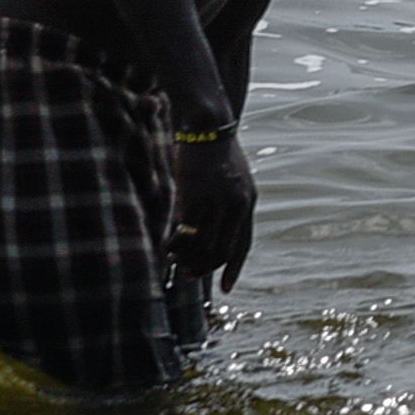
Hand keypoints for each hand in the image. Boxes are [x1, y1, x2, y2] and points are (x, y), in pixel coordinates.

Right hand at [170, 129, 257, 289]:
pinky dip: (176, 243)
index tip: (227, 287)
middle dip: (206, 268)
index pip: (244, 244)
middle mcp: (237, 205)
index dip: (234, 267)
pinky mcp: (196, 196)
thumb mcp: (233, 179)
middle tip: (189, 276)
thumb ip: (229, 204)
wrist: (209, 126)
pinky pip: (185, 230)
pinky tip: (167, 245)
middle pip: (223, 250)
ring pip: (204, 244)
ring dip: (189, 258)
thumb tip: (217, 229)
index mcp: (248, 202)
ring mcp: (217, 202)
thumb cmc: (217, 153)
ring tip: (175, 261)